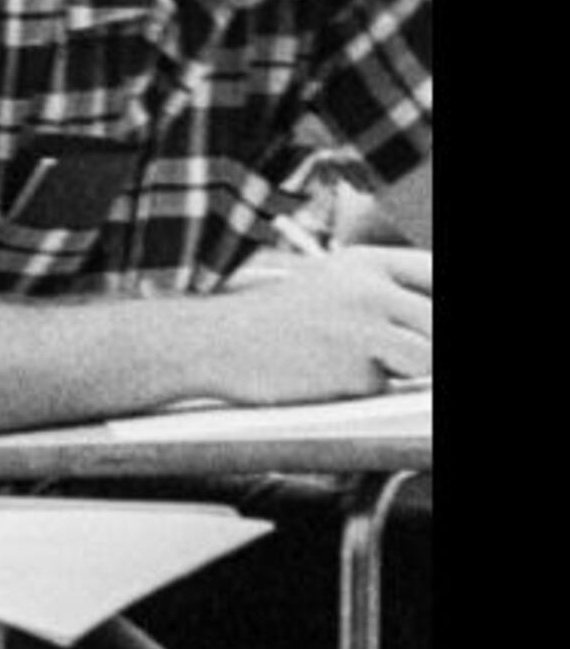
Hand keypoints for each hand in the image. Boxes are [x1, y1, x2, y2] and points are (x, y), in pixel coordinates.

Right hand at [213, 246, 431, 401]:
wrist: (212, 342)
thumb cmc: (269, 319)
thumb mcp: (328, 285)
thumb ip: (382, 292)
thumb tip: (425, 320)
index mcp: (365, 262)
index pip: (433, 273)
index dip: (433, 302)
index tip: (422, 324)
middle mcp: (370, 290)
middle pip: (436, 322)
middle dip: (425, 343)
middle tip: (400, 352)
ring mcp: (363, 330)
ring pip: (427, 358)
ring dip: (405, 367)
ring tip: (357, 360)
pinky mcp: (353, 370)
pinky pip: (382, 385)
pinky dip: (361, 386)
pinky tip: (324, 374)